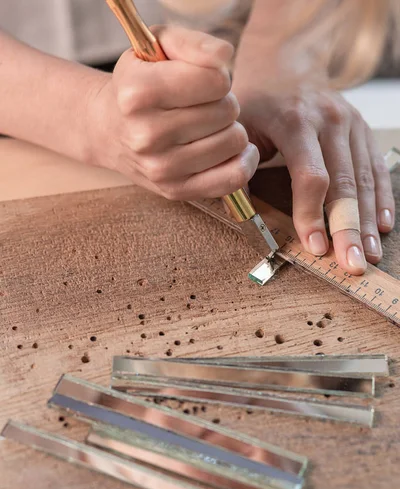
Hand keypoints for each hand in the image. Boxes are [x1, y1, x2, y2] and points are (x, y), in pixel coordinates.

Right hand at [86, 26, 259, 200]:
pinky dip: (243, 162)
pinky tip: (232, 150)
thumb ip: (192, 42)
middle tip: (202, 105)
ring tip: (207, 126)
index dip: (218, 75)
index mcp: (138, 93)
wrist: (108, 129)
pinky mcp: (175, 191)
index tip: (203, 79)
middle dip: (222, 102)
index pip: (215, 80)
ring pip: (234, 142)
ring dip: (229, 129)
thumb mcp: (156, 48)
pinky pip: (233, 178)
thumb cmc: (140, 83)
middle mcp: (146, 134)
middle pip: (228, 110)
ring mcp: (161, 168)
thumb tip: (225, 55)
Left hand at [233, 79, 394, 275]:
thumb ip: (240, 169)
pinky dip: (382, 199)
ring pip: (365, 179)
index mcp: (295, 121)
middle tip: (353, 264)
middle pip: (344, 183)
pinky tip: (384, 225)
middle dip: (348, 228)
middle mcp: (330, 120)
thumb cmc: (256, 102)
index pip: (310, 176)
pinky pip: (376, 168)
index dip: (312, 214)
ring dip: (368, 221)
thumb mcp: (239, 129)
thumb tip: (243, 215)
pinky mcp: (363, 129)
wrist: (286, 64)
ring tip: (370, 254)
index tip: (315, 247)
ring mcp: (351, 123)